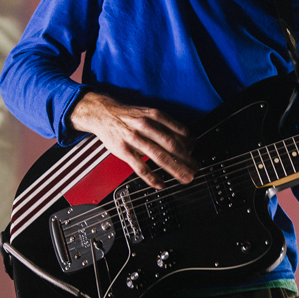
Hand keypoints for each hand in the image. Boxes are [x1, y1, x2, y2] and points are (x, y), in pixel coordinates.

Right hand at [69, 91, 196, 188]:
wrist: (103, 114)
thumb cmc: (129, 116)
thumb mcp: (149, 113)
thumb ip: (166, 126)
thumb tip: (186, 139)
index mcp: (155, 116)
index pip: (179, 131)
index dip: (190, 145)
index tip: (195, 154)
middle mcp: (146, 126)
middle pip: (172, 145)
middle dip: (187, 159)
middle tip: (195, 169)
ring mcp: (135, 139)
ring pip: (159, 156)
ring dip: (175, 169)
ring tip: (185, 178)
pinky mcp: (124, 151)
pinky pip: (141, 167)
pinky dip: (152, 178)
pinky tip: (161, 184)